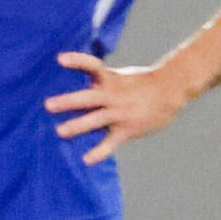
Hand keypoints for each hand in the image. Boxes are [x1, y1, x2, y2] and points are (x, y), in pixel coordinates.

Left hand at [46, 49, 188, 164]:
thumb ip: (98, 82)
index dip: (77, 61)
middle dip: (68, 101)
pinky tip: (86, 160)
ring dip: (78, 125)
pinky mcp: (128, 128)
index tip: (60, 59)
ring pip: (96, 119)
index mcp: (109, 79)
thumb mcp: (119, 77)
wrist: (172, 90)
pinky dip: (99, 152)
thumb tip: (73, 87)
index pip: (91, 66)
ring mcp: (120, 112)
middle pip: (88, 97)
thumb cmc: (140, 84)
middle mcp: (113, 95)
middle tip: (48, 105)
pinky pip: (111, 142)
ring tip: (60, 132)